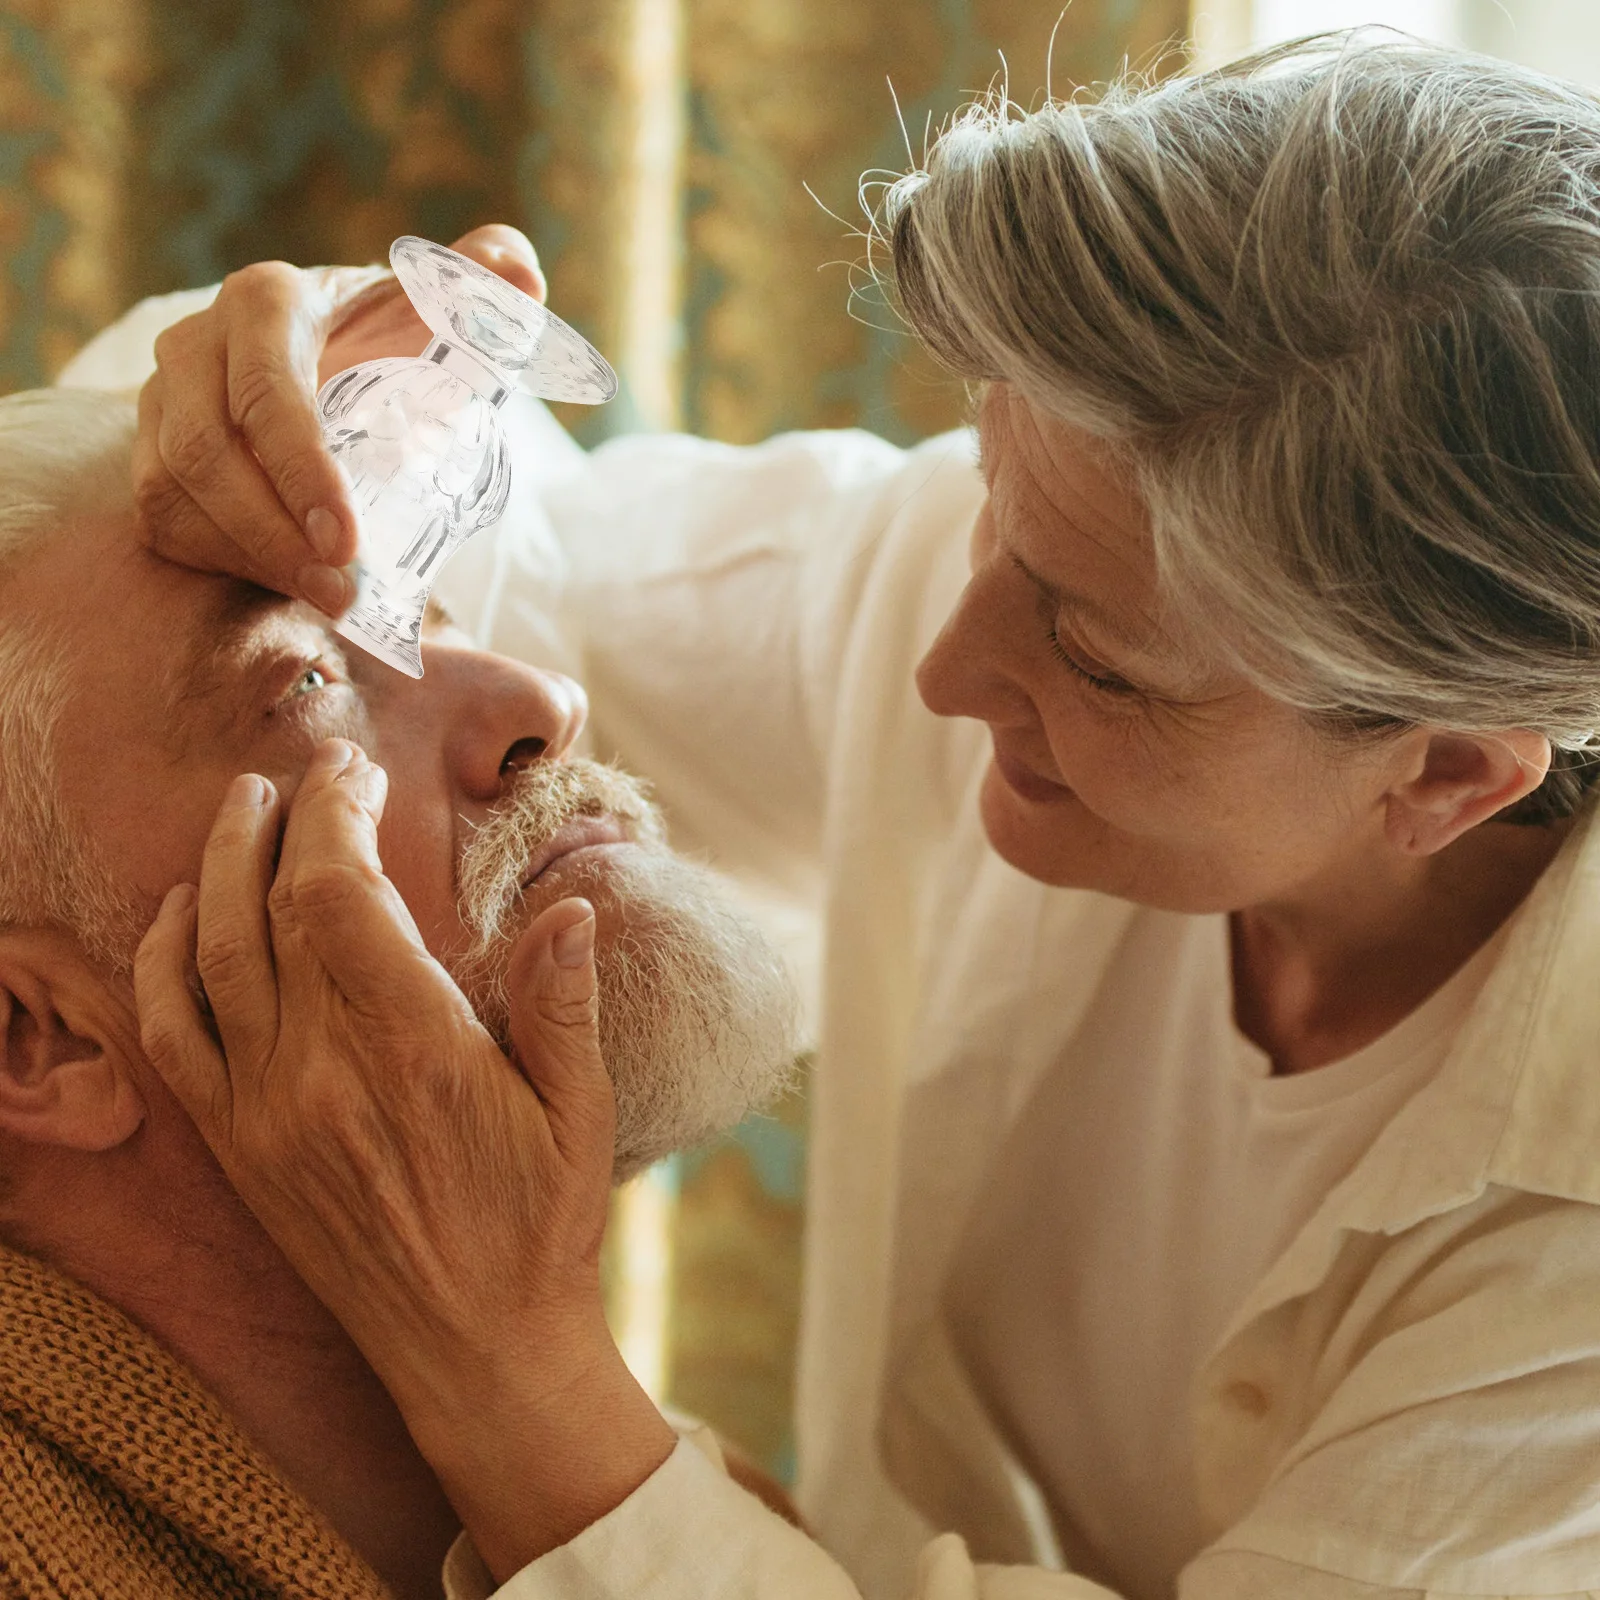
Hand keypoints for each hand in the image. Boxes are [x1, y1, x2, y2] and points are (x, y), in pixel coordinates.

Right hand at [132, 225, 545, 618]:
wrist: (335, 364)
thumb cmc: (390, 340)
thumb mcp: (437, 310)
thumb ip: (481, 286)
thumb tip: (518, 277)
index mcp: (267, 302)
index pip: (266, 389)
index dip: (301, 470)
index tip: (349, 541)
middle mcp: (195, 344)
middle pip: (205, 451)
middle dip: (275, 532)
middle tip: (342, 589)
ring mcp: (161, 402)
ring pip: (175, 491)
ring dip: (253, 556)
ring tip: (329, 598)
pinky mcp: (152, 457)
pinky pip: (167, 520)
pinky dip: (228, 562)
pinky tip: (291, 584)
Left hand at [133, 738, 673, 1576]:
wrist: (474, 1350)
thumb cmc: (539, 1227)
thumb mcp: (580, 1115)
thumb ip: (562, 1005)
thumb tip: (570, 905)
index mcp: (413, 1053)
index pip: (340, 898)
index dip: (336, 817)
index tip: (356, 772)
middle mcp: (321, 1075)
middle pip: (268, 909)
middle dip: (282, 820)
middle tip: (306, 769)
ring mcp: (266, 1113)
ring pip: (207, 959)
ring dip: (215, 869)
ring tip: (241, 808)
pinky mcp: (239, 1148)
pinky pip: (173, 1036)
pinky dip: (163, 962)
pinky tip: (181, 915)